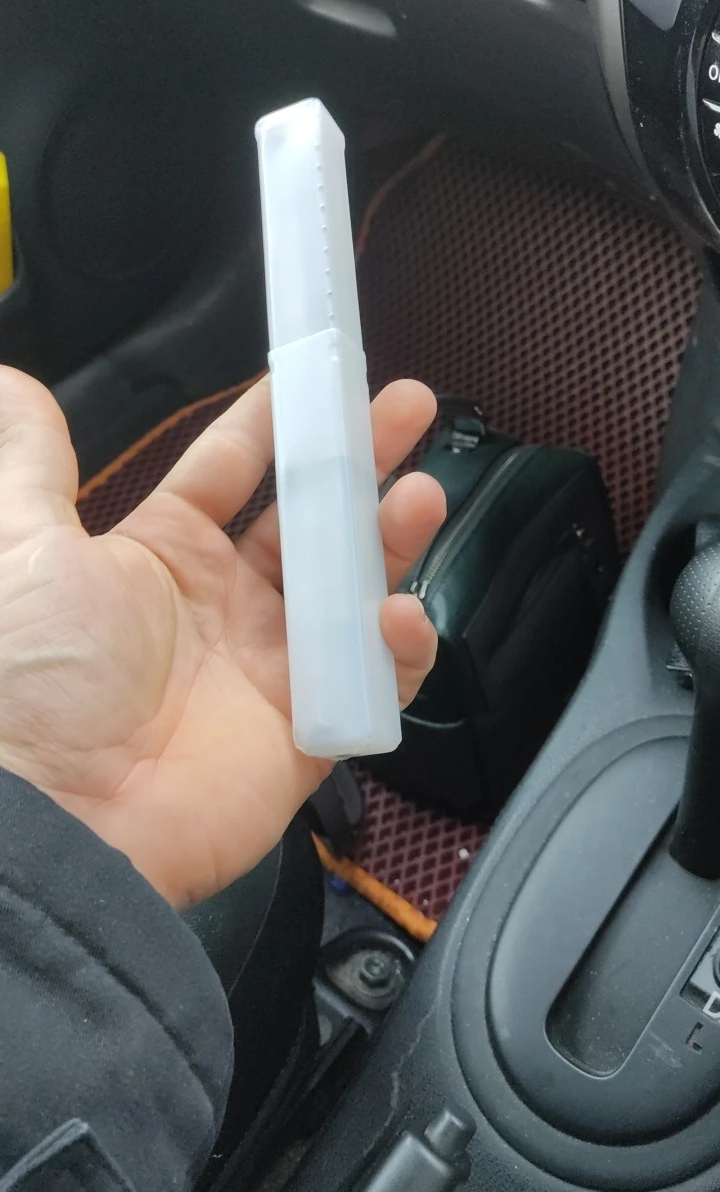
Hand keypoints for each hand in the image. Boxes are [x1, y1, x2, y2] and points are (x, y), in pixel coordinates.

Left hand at [0, 367, 444, 906]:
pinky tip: (399, 614)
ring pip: (355, 587)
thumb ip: (32, 461)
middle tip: (409, 407)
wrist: (54, 819)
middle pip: (312, 518)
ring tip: (423, 494)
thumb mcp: (22, 548)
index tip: (323, 372)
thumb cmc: (32, 680)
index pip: (235, 468)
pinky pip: (374, 683)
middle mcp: (224, 605)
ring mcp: (271, 667)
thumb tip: (15, 381)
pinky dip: (400, 651)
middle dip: (361, 461)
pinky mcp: (306, 731)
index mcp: (163, 555)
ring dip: (393, 539)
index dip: (279, 419)